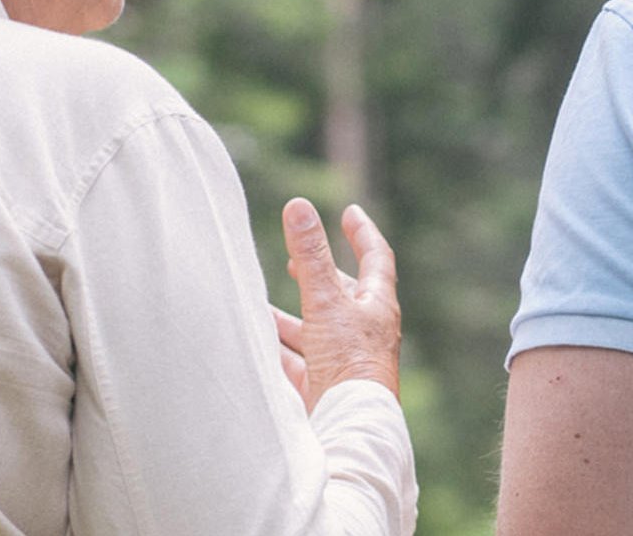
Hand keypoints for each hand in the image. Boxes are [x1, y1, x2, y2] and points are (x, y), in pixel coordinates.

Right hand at [277, 198, 401, 410]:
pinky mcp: (323, 386)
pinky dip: (277, 349)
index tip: (349, 212)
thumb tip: (298, 206)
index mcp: (377, 307)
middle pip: (341, 297)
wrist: (348, 426)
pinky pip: (297, 361)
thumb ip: (310, 257)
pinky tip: (255, 344)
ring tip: (259, 305)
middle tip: (293, 263)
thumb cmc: (349, 363)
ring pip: (313, 331)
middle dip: (315, 278)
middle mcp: (364, 333)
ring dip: (288, 318)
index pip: (376, 259)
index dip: (362, 233)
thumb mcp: (326, 302)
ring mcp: (344, 361)